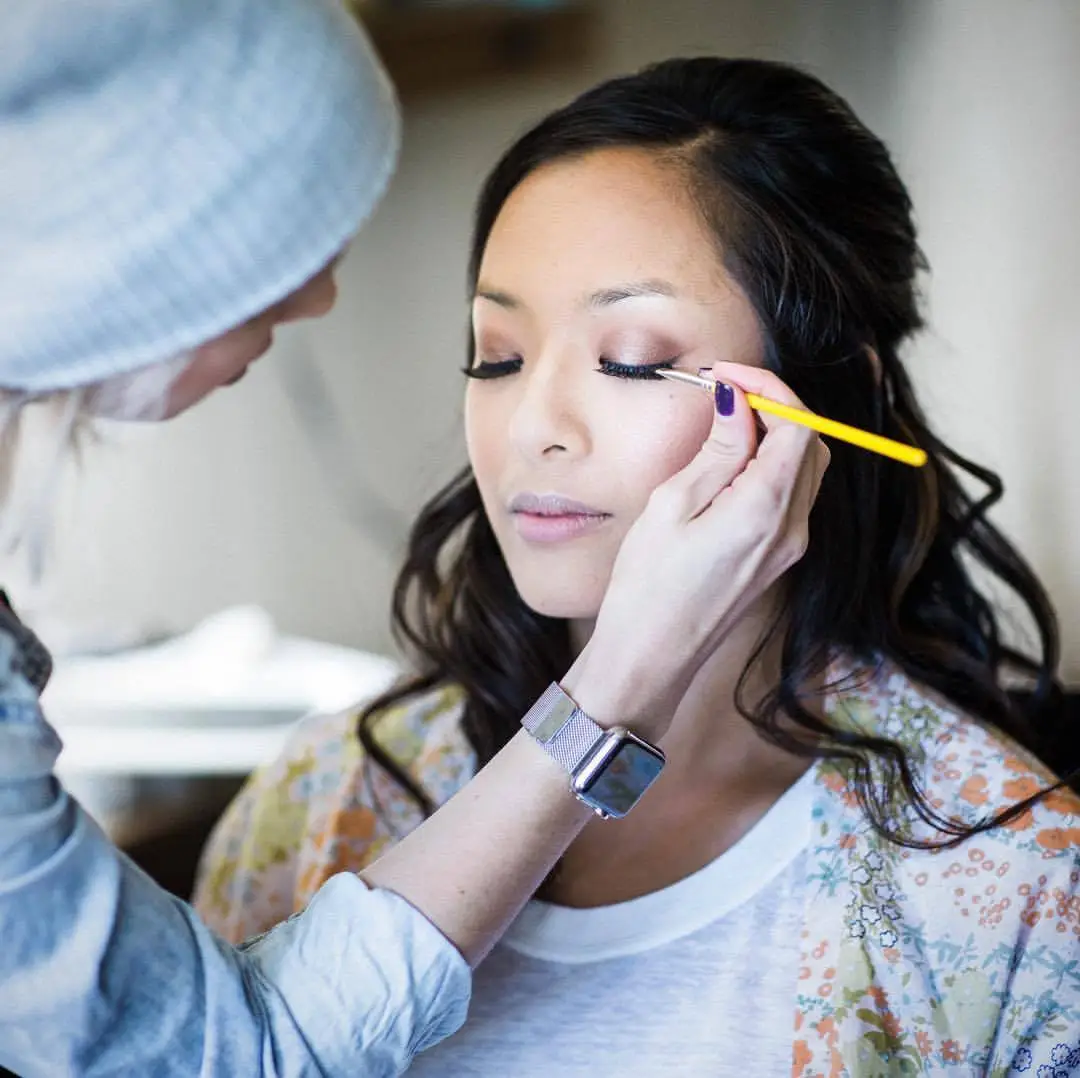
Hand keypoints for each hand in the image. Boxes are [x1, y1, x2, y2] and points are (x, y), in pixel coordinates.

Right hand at [564, 362, 829, 740]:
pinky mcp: (777, 559)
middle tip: (725, 393)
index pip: (797, 424)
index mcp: (766, 509)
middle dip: (775, 407)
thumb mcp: (673, 504)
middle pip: (810, 444)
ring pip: (804, 469)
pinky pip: (789, 497)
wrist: (650, 657)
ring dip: (773, 436)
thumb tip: (739, 402)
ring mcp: (789, 547)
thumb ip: (717, 450)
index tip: (725, 374)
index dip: (768, 387)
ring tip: (724, 423)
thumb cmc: (648, 585)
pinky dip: (770, 467)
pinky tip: (729, 464)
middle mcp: (792, 528)